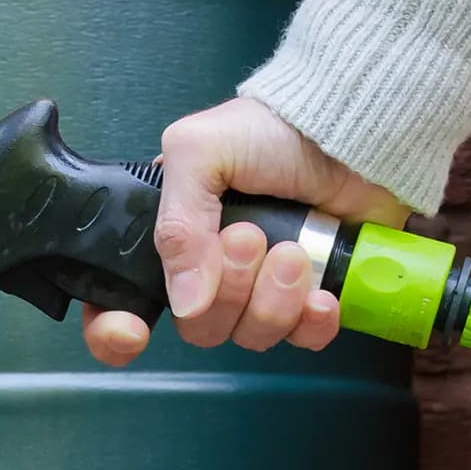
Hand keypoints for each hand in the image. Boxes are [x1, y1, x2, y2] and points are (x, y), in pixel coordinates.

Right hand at [81, 97, 409, 367]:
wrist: (355, 130)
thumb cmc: (272, 129)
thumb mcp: (199, 151)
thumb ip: (177, 225)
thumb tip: (186, 303)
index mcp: (171, 238)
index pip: (123, 303)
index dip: (116, 329)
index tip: (140, 328)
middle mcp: (209, 271)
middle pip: (197, 326)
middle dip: (228, 289)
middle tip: (252, 237)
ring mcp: (261, 289)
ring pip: (249, 335)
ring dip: (272, 299)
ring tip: (293, 251)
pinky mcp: (310, 298)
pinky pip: (301, 340)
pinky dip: (310, 324)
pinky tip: (320, 294)